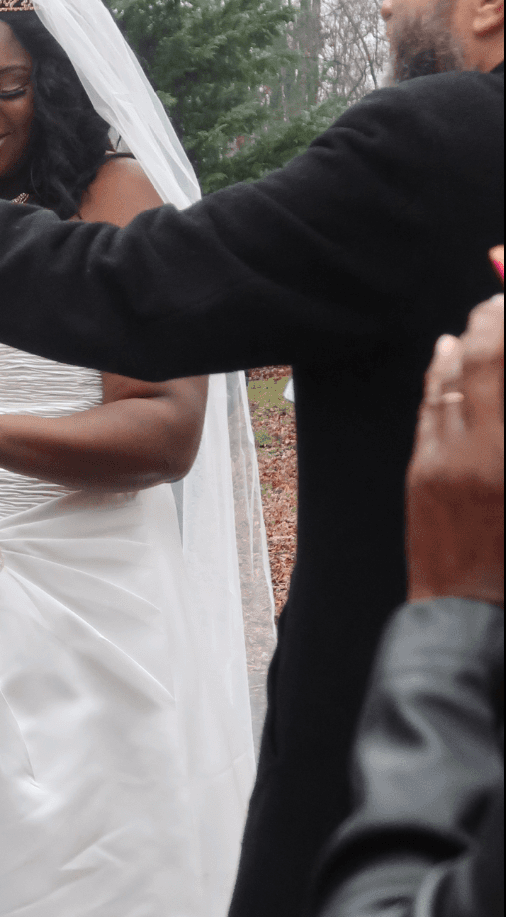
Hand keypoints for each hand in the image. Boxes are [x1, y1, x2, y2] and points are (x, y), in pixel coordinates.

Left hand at [406, 295, 502, 604]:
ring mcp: (442, 461)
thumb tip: (503, 387)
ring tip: (478, 320)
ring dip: (465, 345)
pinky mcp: (419, 473)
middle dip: (492, 327)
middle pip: (484, 367)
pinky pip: (428, 410)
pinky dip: (438, 375)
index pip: (504, 371)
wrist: (467, 615)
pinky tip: (445, 352)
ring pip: (450, 384)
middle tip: (499, 301)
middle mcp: (477, 452)